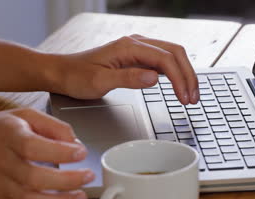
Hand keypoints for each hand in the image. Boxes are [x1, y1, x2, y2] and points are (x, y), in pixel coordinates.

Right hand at [0, 108, 94, 198]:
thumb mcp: (25, 115)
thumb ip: (54, 126)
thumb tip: (76, 144)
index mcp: (9, 137)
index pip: (32, 146)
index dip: (60, 152)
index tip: (81, 152)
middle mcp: (2, 162)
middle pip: (33, 178)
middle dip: (67, 180)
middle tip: (88, 176)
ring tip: (80, 197)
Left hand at [53, 34, 198, 103]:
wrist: (61, 72)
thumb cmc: (77, 76)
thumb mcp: (100, 81)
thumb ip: (129, 78)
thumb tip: (155, 78)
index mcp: (129, 47)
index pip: (166, 59)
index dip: (179, 79)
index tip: (184, 97)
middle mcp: (137, 43)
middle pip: (175, 53)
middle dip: (188, 75)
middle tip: (193, 98)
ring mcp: (138, 49)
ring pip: (173, 55)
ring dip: (185, 74)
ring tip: (191, 94)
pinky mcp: (138, 57)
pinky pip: (164, 61)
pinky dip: (176, 73)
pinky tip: (179, 86)